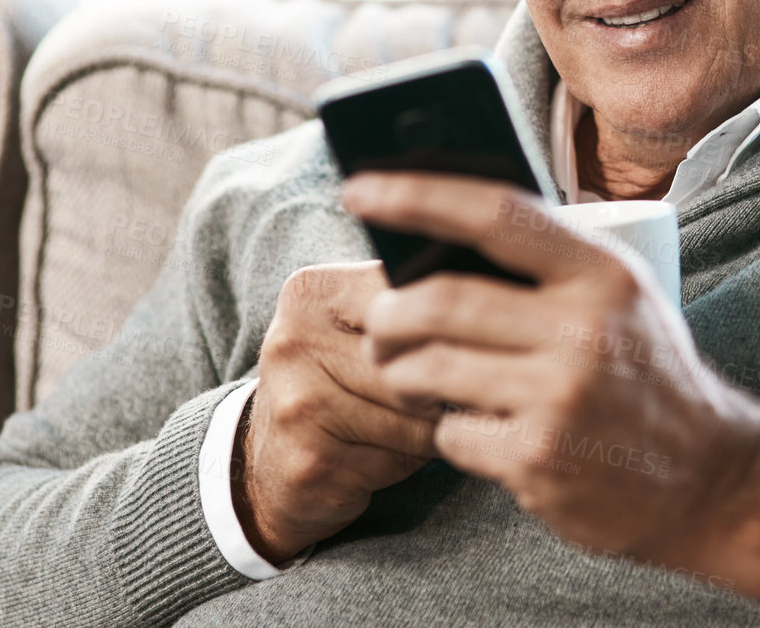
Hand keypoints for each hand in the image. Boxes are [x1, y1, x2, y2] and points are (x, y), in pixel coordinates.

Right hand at [232, 261, 439, 562]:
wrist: (264, 468)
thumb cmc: (337, 386)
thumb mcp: (357, 328)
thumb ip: (408, 303)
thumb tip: (494, 294)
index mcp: (313, 291)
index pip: (416, 301)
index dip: (445, 333)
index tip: (454, 347)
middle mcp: (295, 339)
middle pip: (420, 362)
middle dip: (440, 388)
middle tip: (428, 399)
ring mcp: (297, 402)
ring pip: (416, 415)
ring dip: (427, 431)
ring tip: (400, 429)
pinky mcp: (309, 460)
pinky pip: (398, 459)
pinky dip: (405, 464)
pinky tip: (377, 458)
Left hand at [342, 173, 759, 610]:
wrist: (712, 479)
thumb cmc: (648, 375)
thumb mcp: (621, 297)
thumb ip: (550, 262)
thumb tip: (438, 231)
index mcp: (602, 273)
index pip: (494, 213)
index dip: (417, 195)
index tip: (360, 188)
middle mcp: (584, 329)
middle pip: (441, 301)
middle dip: (390, 312)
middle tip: (381, 321)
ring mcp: (560, 398)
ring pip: (430, 368)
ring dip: (403, 371)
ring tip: (411, 372)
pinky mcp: (539, 459)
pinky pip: (451, 432)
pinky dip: (447, 429)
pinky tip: (475, 427)